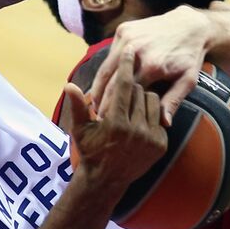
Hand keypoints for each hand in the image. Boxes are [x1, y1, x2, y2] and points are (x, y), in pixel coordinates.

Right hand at [61, 49, 166, 191]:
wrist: (107, 180)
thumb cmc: (90, 151)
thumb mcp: (81, 130)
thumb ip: (78, 107)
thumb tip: (68, 86)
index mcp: (115, 123)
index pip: (123, 85)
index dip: (126, 65)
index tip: (129, 48)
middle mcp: (135, 130)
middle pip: (138, 90)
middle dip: (129, 87)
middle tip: (122, 90)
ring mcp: (150, 138)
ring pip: (151, 100)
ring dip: (141, 98)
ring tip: (130, 106)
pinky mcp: (161, 145)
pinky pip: (159, 117)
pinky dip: (150, 114)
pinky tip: (140, 119)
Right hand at [88, 7, 212, 123]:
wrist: (190, 25)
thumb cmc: (190, 57)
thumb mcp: (188, 81)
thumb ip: (173, 101)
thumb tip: (164, 123)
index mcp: (152, 66)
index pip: (125, 93)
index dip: (114, 110)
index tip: (107, 123)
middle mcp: (136, 49)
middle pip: (109, 81)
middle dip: (100, 101)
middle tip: (96, 117)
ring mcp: (128, 37)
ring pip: (104, 67)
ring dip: (97, 86)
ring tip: (94, 103)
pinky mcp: (124, 29)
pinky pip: (109, 54)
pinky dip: (104, 70)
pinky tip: (102, 84)